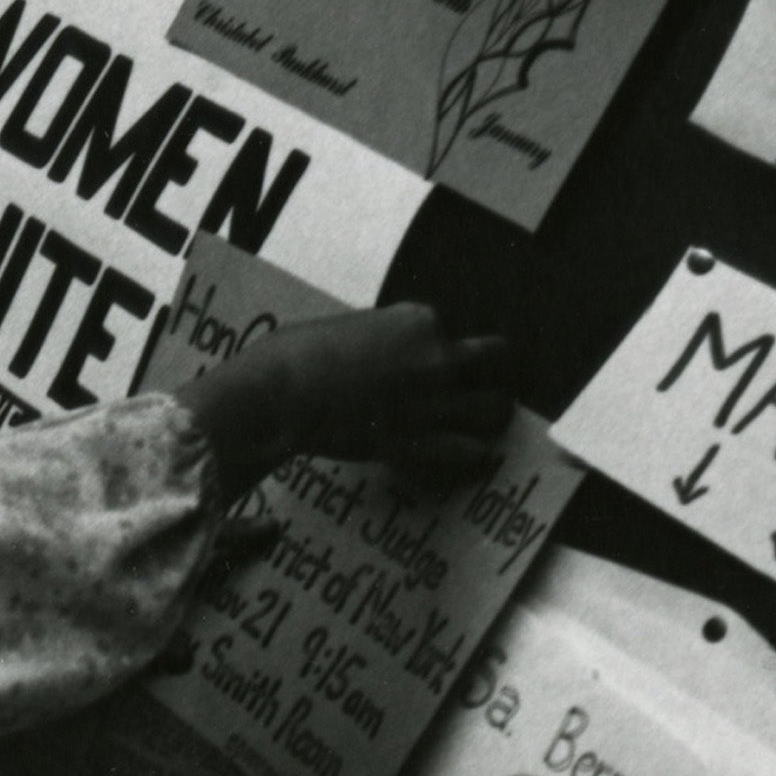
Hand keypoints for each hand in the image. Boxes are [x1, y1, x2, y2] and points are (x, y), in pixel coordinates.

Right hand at [170, 304, 513, 494]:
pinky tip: (481, 455)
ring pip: (495, 408)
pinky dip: (477, 453)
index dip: (439, 344)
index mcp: (418, 320)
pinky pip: (469, 450)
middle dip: (493, 369)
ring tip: (492, 418)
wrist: (279, 396)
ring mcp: (434, 402)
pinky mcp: (420, 441)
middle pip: (495, 359)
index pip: (448, 329)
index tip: (428, 357)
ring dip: (494, 413)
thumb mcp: (344, 328)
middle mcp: (437, 357)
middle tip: (486, 380)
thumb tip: (381, 352)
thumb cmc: (296, 354)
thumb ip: (377, 337)